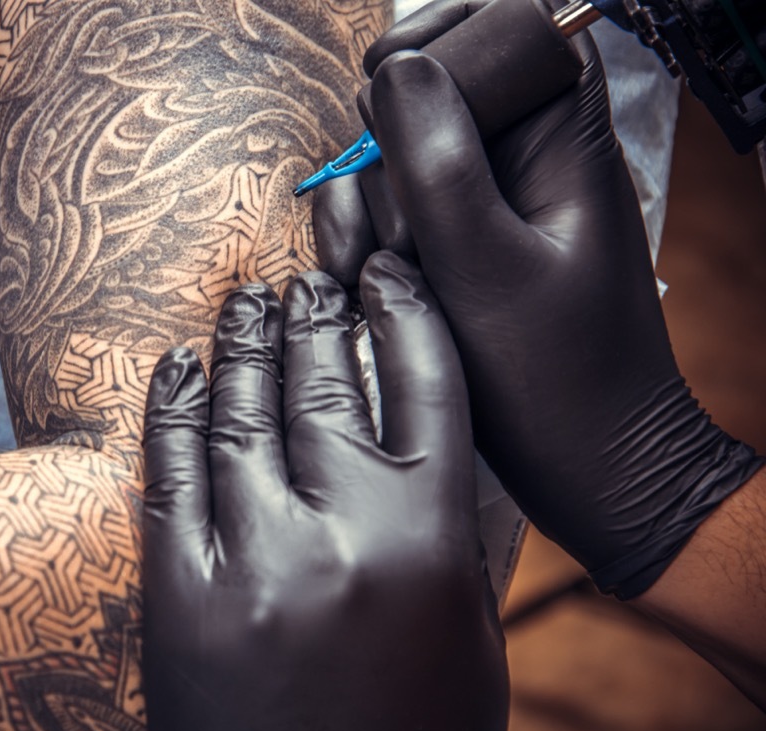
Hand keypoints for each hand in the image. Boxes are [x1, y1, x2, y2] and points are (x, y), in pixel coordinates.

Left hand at [141, 270, 507, 730]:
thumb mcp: (465, 636)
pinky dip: (173, 410)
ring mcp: (253, 564)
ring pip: (241, 415)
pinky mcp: (180, 599)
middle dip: (316, 319)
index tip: (382, 276)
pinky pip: (169, 475)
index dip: (402, 314)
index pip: (425, 388)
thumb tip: (406, 433)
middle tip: (307, 281)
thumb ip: (442, 528)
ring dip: (243, 346)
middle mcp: (344, 540)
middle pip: (324, 387)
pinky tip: (179, 368)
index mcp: (432, 545)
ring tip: (247, 303)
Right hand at [315, 0, 761, 598]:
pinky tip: (377, 289)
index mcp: (562, 136)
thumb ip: (438, 162)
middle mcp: (521, 158)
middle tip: (401, 232)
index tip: (390, 90)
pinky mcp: (453, 245)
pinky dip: (367, 245)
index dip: (444, 42)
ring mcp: (482, 203)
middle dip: (387, 156)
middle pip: (425, 96)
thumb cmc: (559, 380)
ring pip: (390, 161)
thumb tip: (396, 71)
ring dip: (369, 215)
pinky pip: (385, 214)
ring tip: (391, 277)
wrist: (583, 467)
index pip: (506, 26)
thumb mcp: (486, 268)